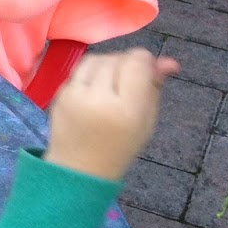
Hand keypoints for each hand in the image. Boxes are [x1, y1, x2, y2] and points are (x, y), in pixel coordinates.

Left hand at [44, 50, 180, 180]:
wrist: (79, 169)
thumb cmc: (120, 146)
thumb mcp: (146, 122)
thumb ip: (155, 88)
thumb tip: (168, 62)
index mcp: (126, 110)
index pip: (136, 63)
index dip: (145, 61)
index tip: (147, 71)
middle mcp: (98, 100)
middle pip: (116, 59)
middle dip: (126, 63)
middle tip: (131, 80)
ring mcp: (74, 96)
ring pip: (95, 59)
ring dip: (107, 63)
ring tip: (113, 82)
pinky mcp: (58, 96)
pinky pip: (78, 72)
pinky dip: (90, 75)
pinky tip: (95, 92)